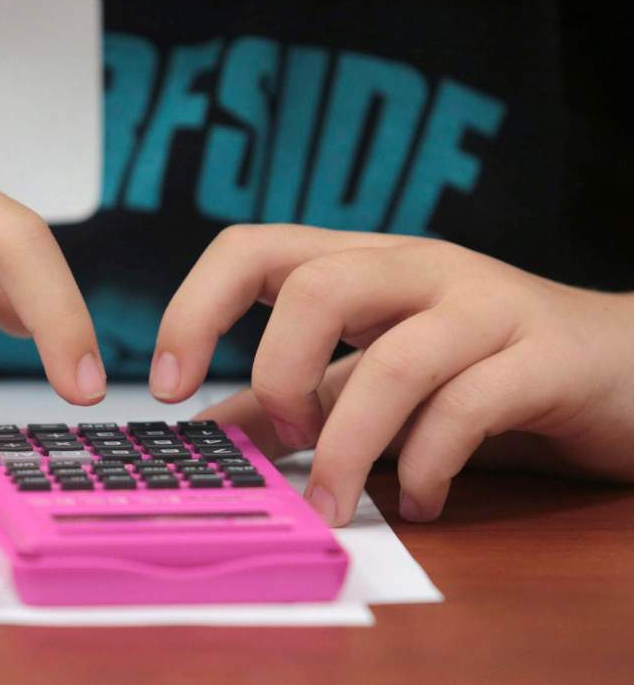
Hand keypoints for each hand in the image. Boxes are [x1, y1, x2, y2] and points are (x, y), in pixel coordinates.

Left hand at [151, 224, 633, 524]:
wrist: (627, 366)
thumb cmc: (484, 369)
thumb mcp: (373, 379)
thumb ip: (293, 405)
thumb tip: (203, 436)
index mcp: (362, 265)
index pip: (254, 248)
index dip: (194, 308)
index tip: (165, 385)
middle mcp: (418, 268)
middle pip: (314, 286)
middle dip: (276, 375)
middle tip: (280, 439)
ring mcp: (486, 305)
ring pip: (394, 361)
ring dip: (350, 450)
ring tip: (335, 503)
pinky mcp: (544, 357)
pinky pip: (470, 408)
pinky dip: (429, 467)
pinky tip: (422, 502)